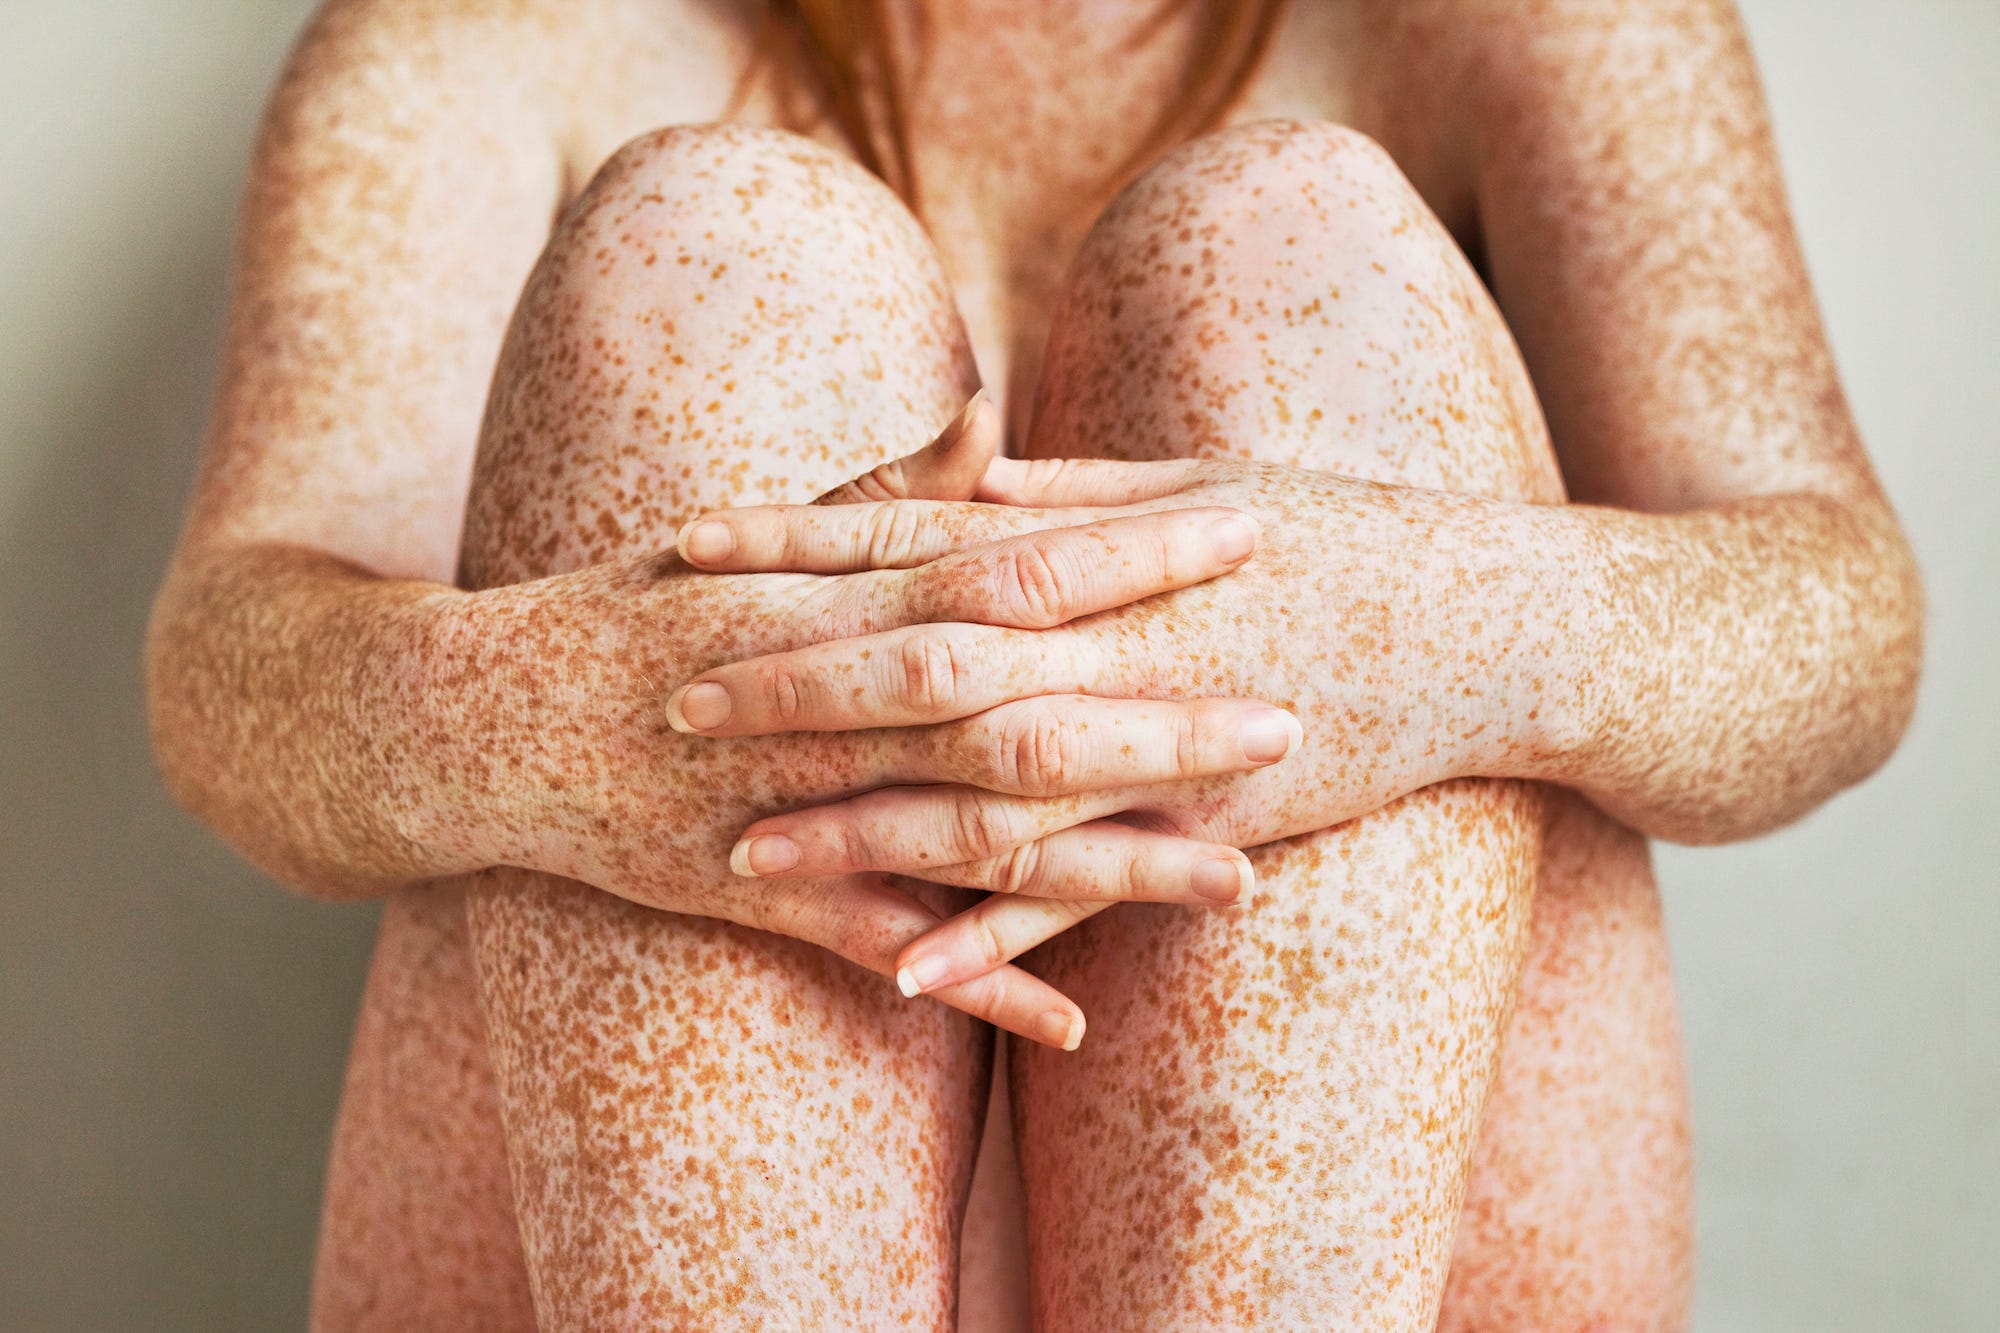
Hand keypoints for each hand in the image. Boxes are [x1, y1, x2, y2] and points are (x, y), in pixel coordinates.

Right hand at [408, 401, 1292, 1045]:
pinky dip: (976, 981)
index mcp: (835, 590)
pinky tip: (1076, 1024)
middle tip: (1290, 718)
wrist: (472, 715)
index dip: (1132, 550)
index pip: (1009, 560)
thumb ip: (886, 482)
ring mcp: (792, 797)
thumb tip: (988, 408)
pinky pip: (883, 945)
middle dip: (1157, 715)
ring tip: (1240, 878)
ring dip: (1107, 863)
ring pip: (971, 837)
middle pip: (1017, 704)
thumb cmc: (628, 608)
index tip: (1249, 529)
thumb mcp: (752, 530)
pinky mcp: (754, 890)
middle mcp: (823, 693)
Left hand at [671, 452, 1572, 991]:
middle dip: (790, 679)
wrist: (1492, 627)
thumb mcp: (1197, 487)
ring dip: (857, 821)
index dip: (793, 542)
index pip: (914, 534)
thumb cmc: (1344, 537)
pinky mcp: (1202, 823)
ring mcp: (1156, 733)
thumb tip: (958, 467)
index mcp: (1097, 542)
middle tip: (674, 704)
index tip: (686, 545)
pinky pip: (1080, 888)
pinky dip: (992, 932)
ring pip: (977, 785)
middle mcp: (1110, 635)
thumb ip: (1066, 489)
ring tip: (745, 852)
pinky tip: (903, 970)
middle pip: (918, 659)